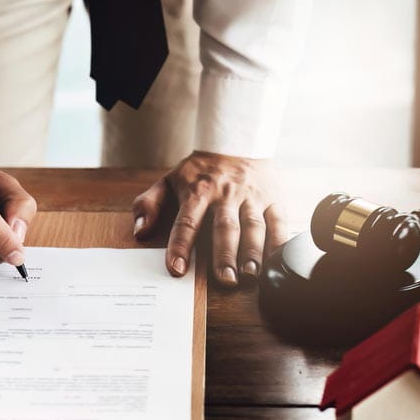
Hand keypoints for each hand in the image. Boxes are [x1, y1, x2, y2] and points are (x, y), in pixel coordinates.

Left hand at [132, 151, 287, 286]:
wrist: (238, 139)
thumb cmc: (200, 170)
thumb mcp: (169, 179)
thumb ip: (150, 204)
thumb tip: (140, 231)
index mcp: (198, 191)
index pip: (187, 221)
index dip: (181, 246)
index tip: (177, 269)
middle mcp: (226, 194)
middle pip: (225, 227)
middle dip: (225, 254)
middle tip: (225, 279)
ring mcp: (252, 196)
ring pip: (253, 225)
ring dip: (252, 252)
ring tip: (250, 275)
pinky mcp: (274, 197)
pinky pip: (279, 221)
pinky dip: (280, 241)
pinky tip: (277, 259)